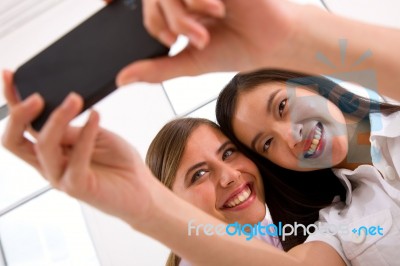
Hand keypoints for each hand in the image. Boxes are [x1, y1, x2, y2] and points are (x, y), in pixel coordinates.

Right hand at [2, 71, 155, 223]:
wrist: (141, 189)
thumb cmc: (119, 162)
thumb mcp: (95, 135)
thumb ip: (72, 129)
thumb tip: (55, 110)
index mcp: (50, 151)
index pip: (22, 126)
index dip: (12, 101)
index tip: (9, 75)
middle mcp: (49, 164)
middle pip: (15, 141)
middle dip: (20, 114)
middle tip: (38, 96)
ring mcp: (61, 177)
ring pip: (44, 146)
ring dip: (58, 118)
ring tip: (76, 99)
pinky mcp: (77, 187)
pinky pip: (76, 158)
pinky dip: (86, 133)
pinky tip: (96, 116)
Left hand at [117, 0, 299, 84]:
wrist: (270, 41)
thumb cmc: (233, 50)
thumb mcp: (188, 63)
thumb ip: (154, 69)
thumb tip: (121, 80)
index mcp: (179, 8)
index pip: (147, 6)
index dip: (153, 25)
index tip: (171, 43)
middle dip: (170, 23)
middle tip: (195, 40)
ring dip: (181, 15)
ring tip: (205, 30)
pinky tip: (218, 10)